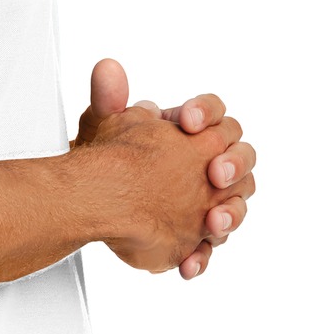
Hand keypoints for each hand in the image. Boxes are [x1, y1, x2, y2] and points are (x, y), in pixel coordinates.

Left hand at [72, 58, 256, 278]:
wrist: (92, 199)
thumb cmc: (105, 157)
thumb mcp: (102, 127)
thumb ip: (109, 98)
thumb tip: (107, 70)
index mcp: (193, 132)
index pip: (216, 114)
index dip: (207, 114)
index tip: (185, 120)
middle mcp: (209, 163)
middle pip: (241, 158)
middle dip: (234, 164)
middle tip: (214, 172)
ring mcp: (208, 199)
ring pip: (235, 204)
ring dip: (229, 214)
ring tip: (212, 222)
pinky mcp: (196, 234)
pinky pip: (208, 247)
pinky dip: (200, 257)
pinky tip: (187, 263)